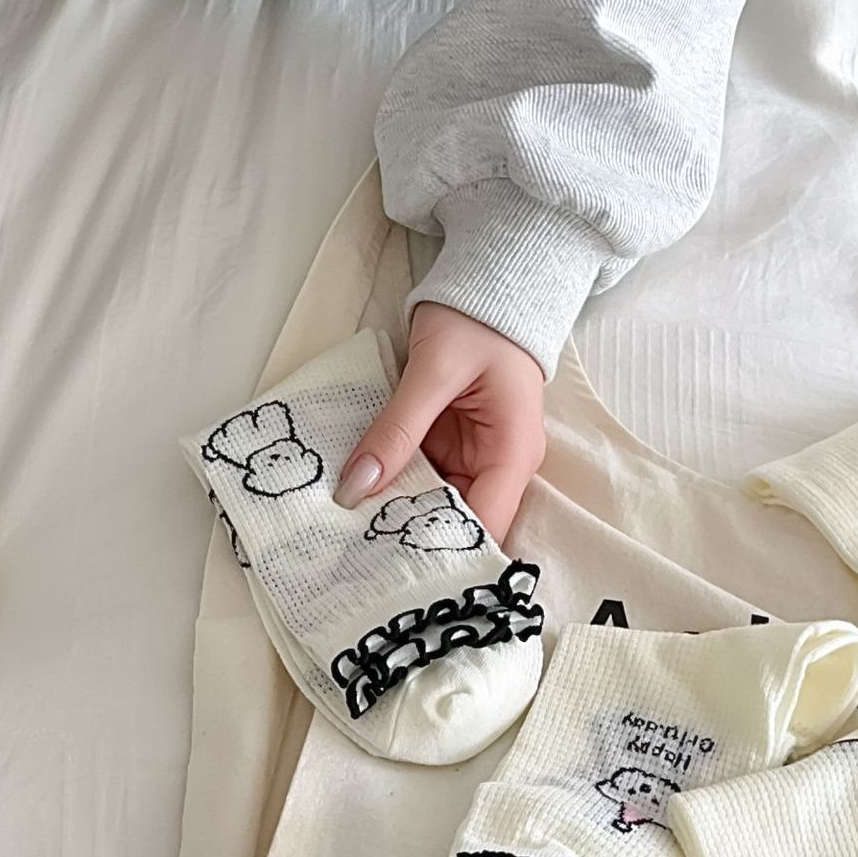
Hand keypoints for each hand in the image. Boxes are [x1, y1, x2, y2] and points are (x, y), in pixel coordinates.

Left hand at [333, 301, 546, 539]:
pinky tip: (356, 496)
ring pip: (432, 500)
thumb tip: (355, 486)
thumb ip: (396, 429)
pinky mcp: (449, 441)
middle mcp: (497, 463)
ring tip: (345, 536)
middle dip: (410, 538)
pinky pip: (419, 473)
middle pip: (456, 520)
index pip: (485, 525)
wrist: (487, 285)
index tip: (392, 571)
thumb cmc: (475, 323)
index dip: (443, 552)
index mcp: (512, 454)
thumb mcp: (433, 372)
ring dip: (394, 511)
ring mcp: (472, 454)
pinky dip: (391, 482)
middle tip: (353, 558)